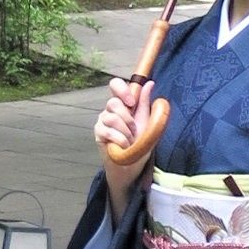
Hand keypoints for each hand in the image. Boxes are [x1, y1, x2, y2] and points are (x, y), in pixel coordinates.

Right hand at [94, 77, 153, 219]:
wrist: (132, 165)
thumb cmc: (139, 143)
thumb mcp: (146, 121)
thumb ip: (145, 102)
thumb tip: (150, 84)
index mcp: (122, 104)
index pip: (115, 85)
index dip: (121, 89)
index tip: (132, 102)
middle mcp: (110, 110)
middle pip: (113, 103)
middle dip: (128, 119)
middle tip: (134, 131)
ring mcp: (102, 121)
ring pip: (112, 118)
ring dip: (125, 132)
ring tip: (130, 141)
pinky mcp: (98, 133)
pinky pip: (107, 131)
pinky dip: (119, 140)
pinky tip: (123, 146)